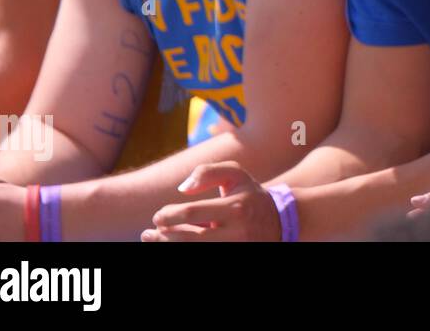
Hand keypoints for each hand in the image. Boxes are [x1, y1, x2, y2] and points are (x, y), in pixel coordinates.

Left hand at [141, 161, 280, 242]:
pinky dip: (184, 251)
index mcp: (236, 208)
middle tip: (148, 234)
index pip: (191, 213)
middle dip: (162, 237)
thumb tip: (183, 189)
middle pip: (188, 240)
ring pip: (193, 251)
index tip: (158, 217)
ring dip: (169, 247)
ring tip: (155, 242)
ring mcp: (237, 248)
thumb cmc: (250, 195)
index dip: (168, 216)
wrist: (281, 222)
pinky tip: (173, 246)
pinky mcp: (238, 256)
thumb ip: (208, 172)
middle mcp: (237, 232)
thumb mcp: (235, 174)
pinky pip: (205, 256)